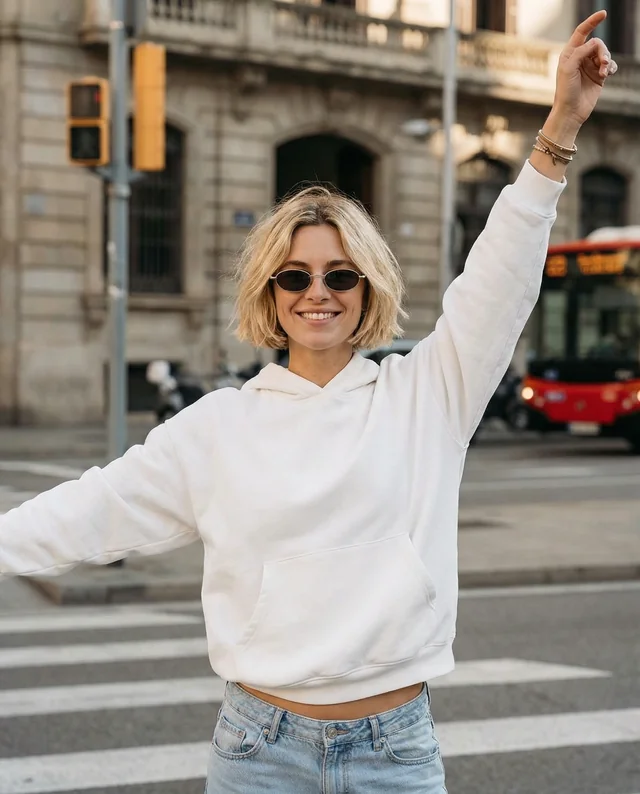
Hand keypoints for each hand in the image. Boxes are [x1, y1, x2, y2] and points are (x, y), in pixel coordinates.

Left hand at [552, 10, 617, 128]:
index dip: (592, 21)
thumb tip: (595, 42)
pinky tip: (608, 74)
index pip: (582, 32)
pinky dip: (611, 67)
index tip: (604, 13)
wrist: (570, 112)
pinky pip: (610, 65)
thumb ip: (581, 51)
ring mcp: (590, 67)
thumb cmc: (565, 91)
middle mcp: (580, 58)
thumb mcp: (569, 68)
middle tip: (602, 63)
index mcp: (569, 53)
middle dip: (602, 51)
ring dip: (607, 61)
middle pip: (597, 44)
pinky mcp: (598, 76)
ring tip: (604, 72)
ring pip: (605, 54)